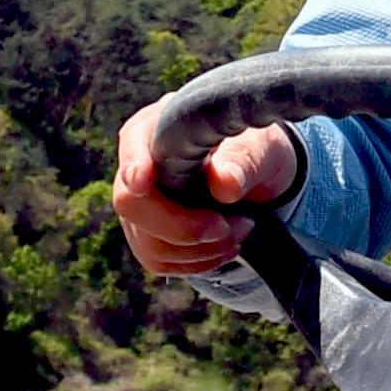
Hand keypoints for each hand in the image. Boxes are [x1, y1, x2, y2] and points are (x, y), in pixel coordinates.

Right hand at [110, 105, 302, 278]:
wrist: (260, 177)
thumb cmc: (254, 148)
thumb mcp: (260, 144)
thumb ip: (244, 157)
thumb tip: (224, 184)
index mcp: (156, 129)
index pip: (132, 145)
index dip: (134, 166)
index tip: (142, 181)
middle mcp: (138, 166)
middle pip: (131, 204)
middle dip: (181, 226)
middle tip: (225, 226)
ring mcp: (140, 204)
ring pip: (148, 242)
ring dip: (199, 248)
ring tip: (239, 229)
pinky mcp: (148, 236)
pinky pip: (160, 261)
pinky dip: (198, 262)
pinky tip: (226, 245)